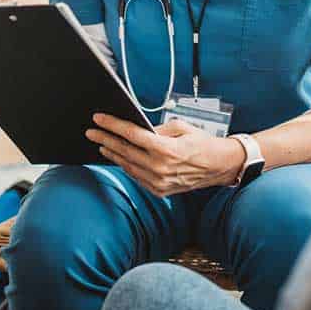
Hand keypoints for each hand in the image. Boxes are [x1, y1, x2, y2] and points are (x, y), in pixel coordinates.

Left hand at [86, 114, 245, 196]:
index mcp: (166, 149)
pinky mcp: (159, 190)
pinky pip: (136, 176)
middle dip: (105, 139)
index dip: (113, 125)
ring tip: (101, 143)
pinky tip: (119, 157)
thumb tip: (140, 129)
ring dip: (112, 154)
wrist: (219, 166)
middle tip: (91, 131)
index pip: (132, 135)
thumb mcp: (182, 127)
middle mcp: (160, 168)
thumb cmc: (203, 143)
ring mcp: (158, 182)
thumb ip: (158, 129)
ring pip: (127, 165)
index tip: (99, 119)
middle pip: (125, 151)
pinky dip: (126, 165)